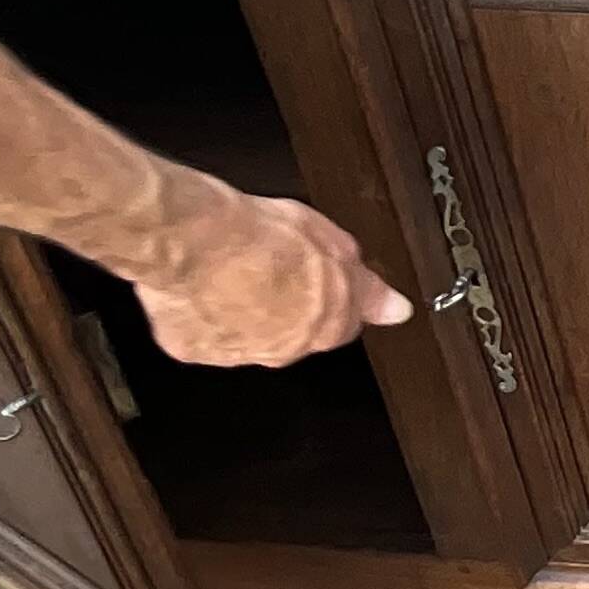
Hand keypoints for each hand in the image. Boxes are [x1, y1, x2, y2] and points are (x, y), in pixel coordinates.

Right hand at [129, 188, 414, 367]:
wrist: (198, 244)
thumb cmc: (263, 238)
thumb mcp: (335, 247)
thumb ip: (367, 286)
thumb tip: (396, 310)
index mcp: (327, 324)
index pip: (340, 323)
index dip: (327, 295)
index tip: (314, 276)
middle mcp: (285, 347)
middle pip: (292, 332)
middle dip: (283, 304)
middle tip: (268, 266)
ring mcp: (237, 350)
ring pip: (245, 334)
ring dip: (241, 310)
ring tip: (229, 270)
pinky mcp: (192, 348)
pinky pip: (199, 333)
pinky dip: (199, 314)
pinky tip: (198, 285)